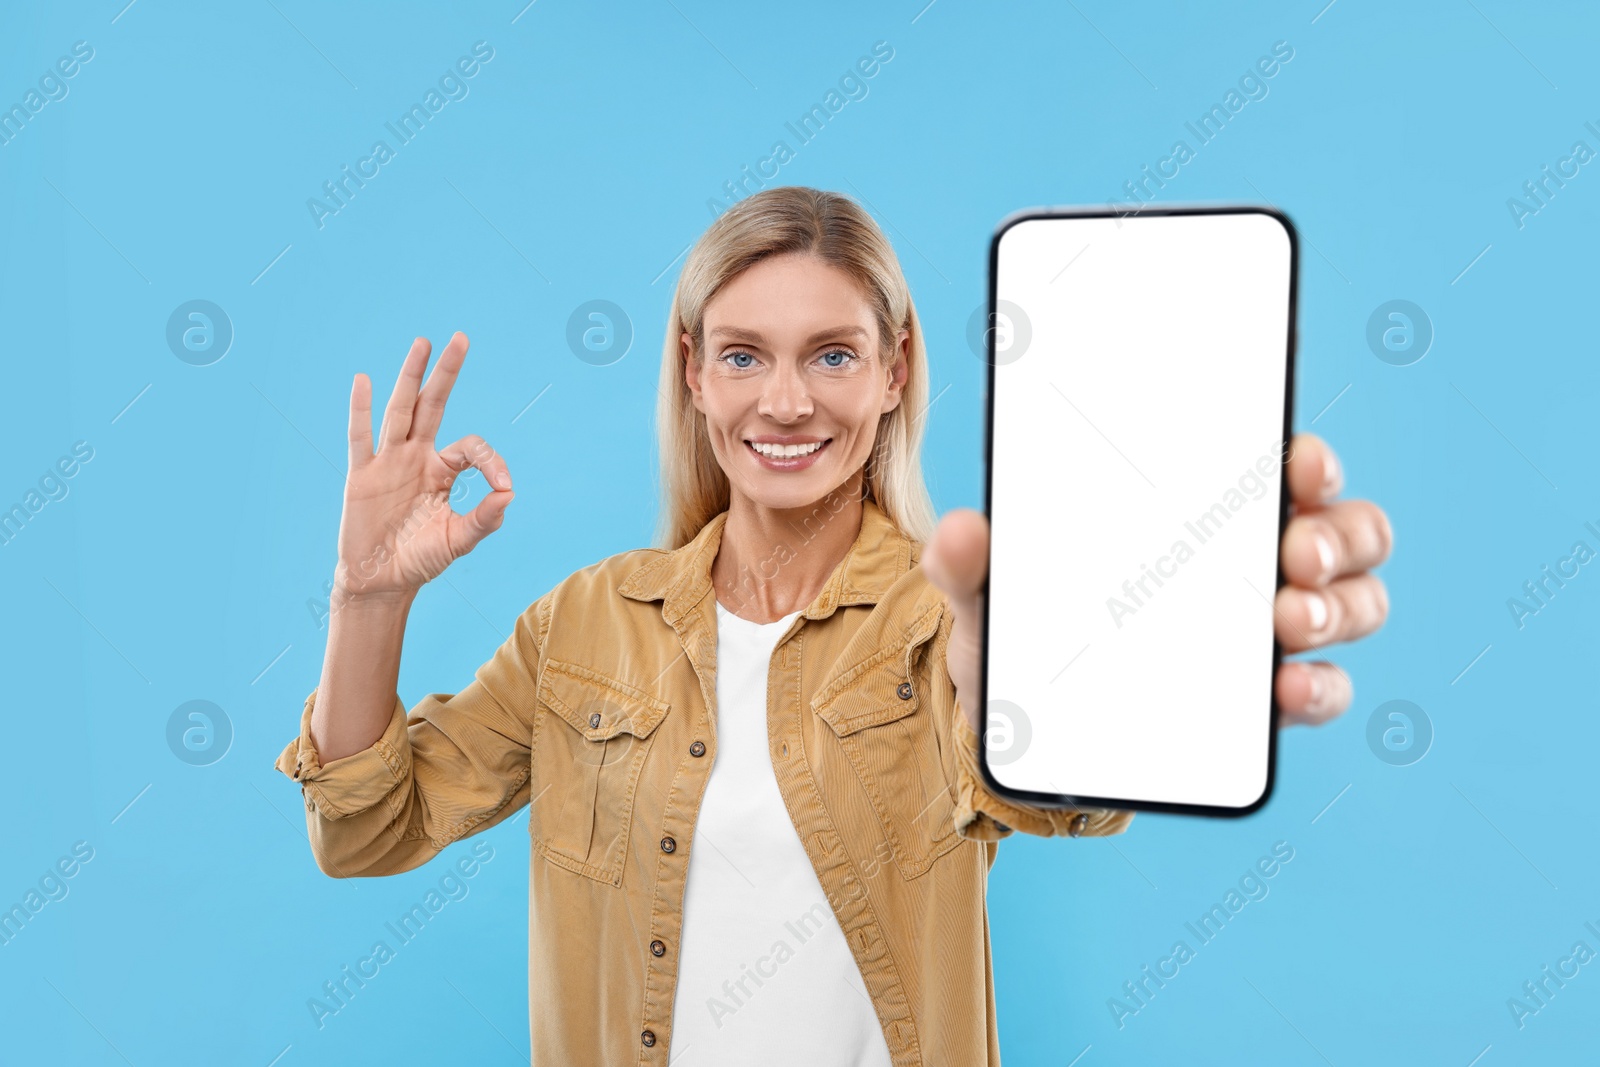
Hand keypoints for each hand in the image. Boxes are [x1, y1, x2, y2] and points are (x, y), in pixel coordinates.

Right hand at [332, 332, 513, 606]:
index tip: (503, 486)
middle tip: (461, 338)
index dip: (491, 461)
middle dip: (447, 373)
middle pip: (433, 405)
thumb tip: (510, 494)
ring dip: (411, 376)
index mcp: (442, 471)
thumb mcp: (459, 541)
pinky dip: (361, 410)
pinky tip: (363, 380)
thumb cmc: (421, 560)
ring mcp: (388, 463)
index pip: (472, 447)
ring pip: (401, 411)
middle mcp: (416, 458)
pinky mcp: (362, 476)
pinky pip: (361, 438)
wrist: (381, 582)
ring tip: (423, 342)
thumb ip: (484, 519)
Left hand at [922, 432, 1391, 731]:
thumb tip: (959, 531)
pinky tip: (1289, 690)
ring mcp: (1269, 632)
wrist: (1024, 731)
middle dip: (1338, 533)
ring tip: (1290, 621)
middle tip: (1297, 552)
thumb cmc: (1024, 633)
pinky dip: (1321, 689)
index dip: (1307, 458)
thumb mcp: (989, 594)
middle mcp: (1254, 563)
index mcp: (1200, 512)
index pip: (1281, 468)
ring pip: (1354, 603)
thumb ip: (969, 563)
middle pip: (1343, 530)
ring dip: (1341, 608)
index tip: (1297, 460)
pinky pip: (1322, 690)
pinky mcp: (1266, 704)